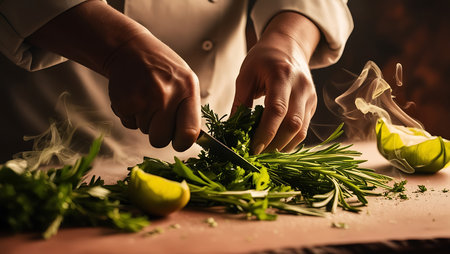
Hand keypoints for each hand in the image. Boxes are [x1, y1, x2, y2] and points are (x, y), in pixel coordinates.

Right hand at [27, 1, 200, 151]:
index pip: (189, 132)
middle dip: (158, 134)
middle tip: (157, 116)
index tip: (179, 141)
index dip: (183, 142)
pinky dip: (129, 115)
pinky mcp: (125, 102)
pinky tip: (134, 97)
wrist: (130, 49)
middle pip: (161, 139)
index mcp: (187, 90)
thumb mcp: (184, 81)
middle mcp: (167, 96)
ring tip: (145, 98)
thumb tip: (190, 138)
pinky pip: (129, 124)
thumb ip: (188, 109)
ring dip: (144, 120)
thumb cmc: (161, 68)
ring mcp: (145, 99)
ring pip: (144, 131)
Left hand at [231, 12, 319, 153]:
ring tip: (265, 154)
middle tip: (256, 156)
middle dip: (274, 145)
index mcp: (282, 75)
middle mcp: (301, 87)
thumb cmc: (263, 58)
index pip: (277, 110)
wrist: (288, 45)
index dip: (266, 133)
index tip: (252, 148)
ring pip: (301, 131)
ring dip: (283, 146)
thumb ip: (241, 102)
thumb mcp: (246, 75)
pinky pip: (303, 129)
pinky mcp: (312, 105)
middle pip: (292, 125)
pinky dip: (289, 141)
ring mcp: (310, 97)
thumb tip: (233, 130)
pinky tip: (275, 146)